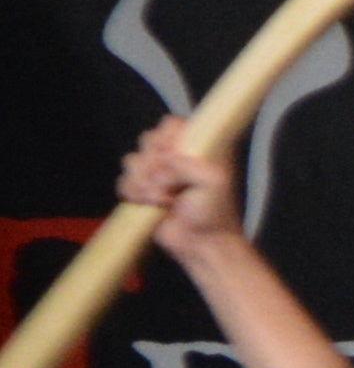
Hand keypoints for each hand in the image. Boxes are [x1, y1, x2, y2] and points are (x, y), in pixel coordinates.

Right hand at [113, 128, 238, 255]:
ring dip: (146, 183)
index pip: (172, 124)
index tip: (173, 157)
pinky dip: (135, 194)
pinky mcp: (143, 190)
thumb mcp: (215, 182)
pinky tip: (153, 206)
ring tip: (165, 200)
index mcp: (198, 149)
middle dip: (155, 164)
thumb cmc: (215, 214)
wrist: (201, 244)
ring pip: (132, 161)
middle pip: (148, 140)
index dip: (166, 139)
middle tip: (171, 184)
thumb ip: (193, 163)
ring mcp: (159, 173)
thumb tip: (169, 158)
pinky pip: (124, 181)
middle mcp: (177, 157)